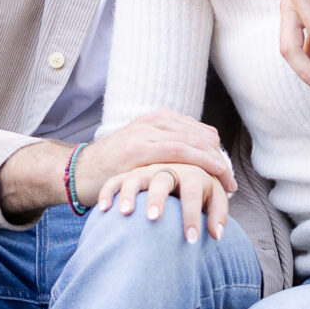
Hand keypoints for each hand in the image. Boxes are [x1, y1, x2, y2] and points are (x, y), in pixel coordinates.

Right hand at [0, 109, 234, 223]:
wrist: (77, 173)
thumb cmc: (113, 170)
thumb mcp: (143, 154)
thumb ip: (166, 151)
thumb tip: (198, 158)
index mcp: (158, 119)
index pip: (200, 132)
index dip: (216, 154)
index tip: (226, 176)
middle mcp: (154, 121)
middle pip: (202, 137)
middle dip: (220, 162)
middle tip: (232, 186)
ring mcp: (147, 132)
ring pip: (195, 143)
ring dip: (215, 167)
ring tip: (227, 188)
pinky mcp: (140, 147)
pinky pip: (180, 152)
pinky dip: (200, 165)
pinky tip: (212, 181)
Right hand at [95, 161, 227, 242]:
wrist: (182, 167)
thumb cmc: (200, 188)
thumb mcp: (213, 197)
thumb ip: (217, 214)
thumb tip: (216, 235)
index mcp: (192, 172)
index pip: (192, 192)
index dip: (192, 215)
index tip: (191, 240)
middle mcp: (167, 168)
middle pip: (161, 180)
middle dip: (157, 199)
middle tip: (154, 219)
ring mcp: (146, 170)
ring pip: (134, 178)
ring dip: (129, 194)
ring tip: (125, 214)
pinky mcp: (129, 174)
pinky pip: (115, 181)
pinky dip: (108, 193)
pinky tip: (103, 210)